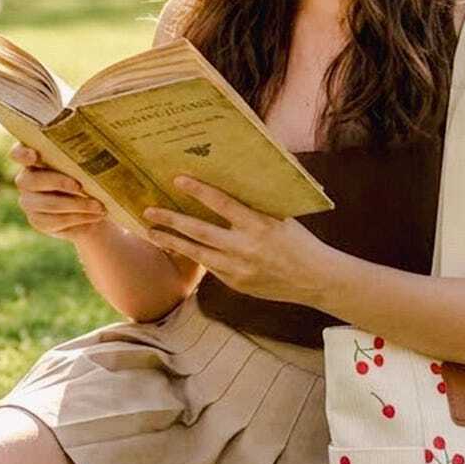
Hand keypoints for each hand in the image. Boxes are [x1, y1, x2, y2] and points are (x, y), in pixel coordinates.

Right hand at [9, 143, 108, 238]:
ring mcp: (29, 201)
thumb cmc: (91, 176)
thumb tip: (99, 149)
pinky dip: (79, 218)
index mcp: (34, 157)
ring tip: (99, 206)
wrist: (94, 206)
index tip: (34, 155)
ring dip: (77, 204)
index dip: (22, 154)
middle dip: (59, 182)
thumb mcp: (88, 163)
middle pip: (32, 181)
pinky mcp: (38, 220)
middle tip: (81, 186)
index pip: (18, 153)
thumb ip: (83, 157)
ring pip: (48, 204)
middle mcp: (26, 179)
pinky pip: (56, 221)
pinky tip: (95, 215)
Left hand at [143, 175, 328, 304]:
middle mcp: (246, 247)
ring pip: (198, 253)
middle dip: (172, 220)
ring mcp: (239, 269)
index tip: (178, 180)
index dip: (199, 191)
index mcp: (259, 225)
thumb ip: (256, 205)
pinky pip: (209, 267)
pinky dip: (193, 255)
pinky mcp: (236, 283)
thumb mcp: (282, 217)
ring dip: (172, 241)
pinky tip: (177, 247)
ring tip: (151, 232)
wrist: (316, 279)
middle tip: (149, 211)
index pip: (222, 204)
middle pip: (200, 231)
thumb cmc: (299, 241)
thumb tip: (236, 179)